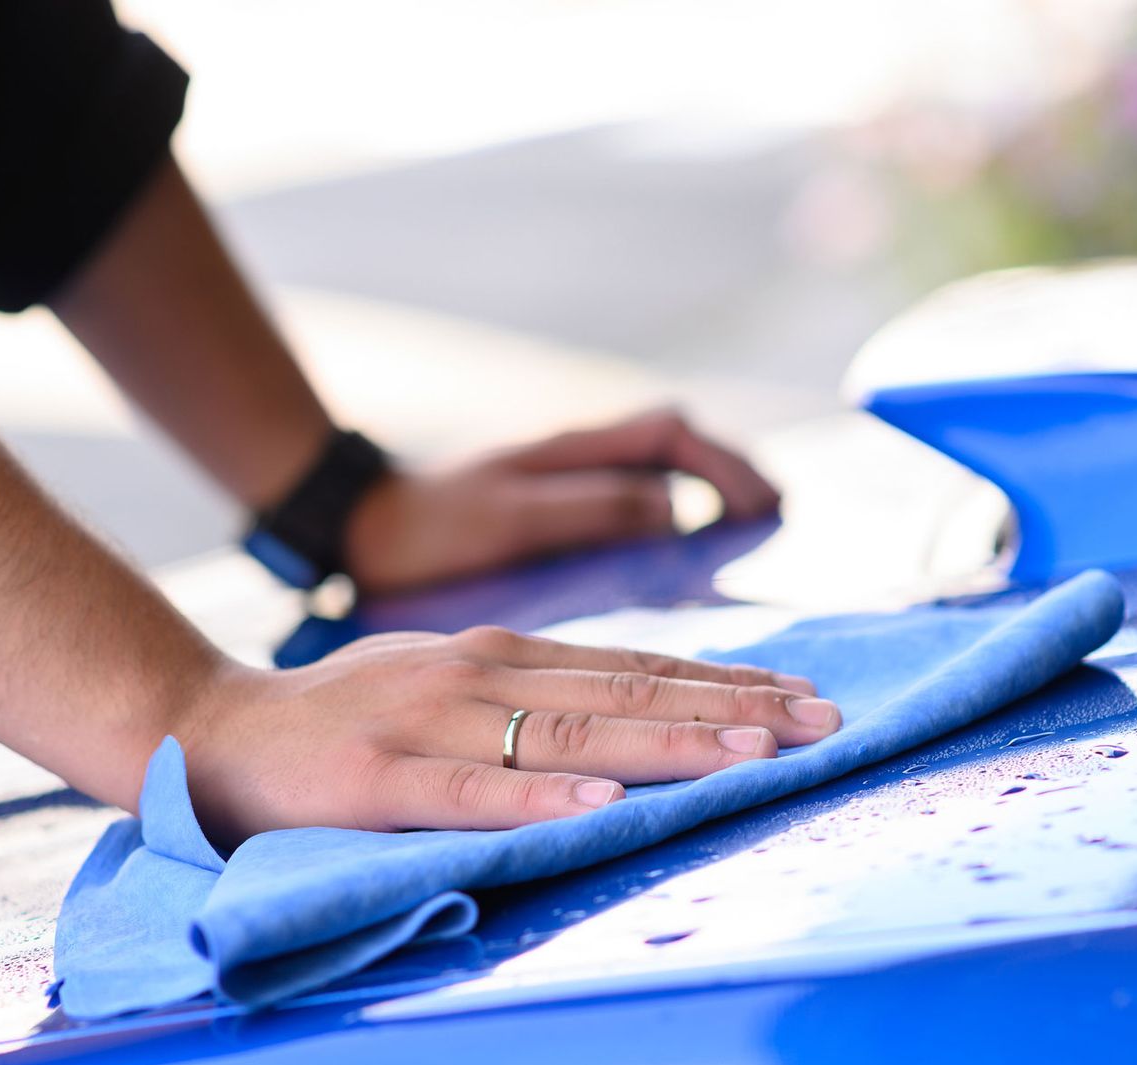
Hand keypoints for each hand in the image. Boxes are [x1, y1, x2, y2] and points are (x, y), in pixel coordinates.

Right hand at [174, 624, 838, 842]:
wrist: (210, 731)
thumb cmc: (345, 719)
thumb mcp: (449, 688)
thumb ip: (532, 697)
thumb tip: (634, 714)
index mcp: (502, 657)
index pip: (636, 666)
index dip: (725, 680)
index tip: (808, 695)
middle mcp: (479, 676)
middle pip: (627, 693)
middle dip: (732, 710)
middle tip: (822, 723)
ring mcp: (429, 723)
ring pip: (567, 734)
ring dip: (665, 745)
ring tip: (748, 756)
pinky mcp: (377, 779)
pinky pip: (469, 793)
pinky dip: (535, 799)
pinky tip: (597, 807)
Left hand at [342, 406, 780, 593]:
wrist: (358, 530)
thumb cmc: (426, 527)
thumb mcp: (508, 518)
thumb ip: (592, 508)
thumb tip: (678, 509)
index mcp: (574, 451)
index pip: (673, 435)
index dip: (726, 466)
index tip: (764, 505)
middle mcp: (580, 459)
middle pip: (681, 450)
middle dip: (738, 481)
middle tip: (777, 516)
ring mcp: (570, 485)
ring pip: (663, 477)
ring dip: (713, 497)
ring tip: (755, 533)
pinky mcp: (557, 517)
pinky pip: (637, 506)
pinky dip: (678, 520)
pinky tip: (689, 556)